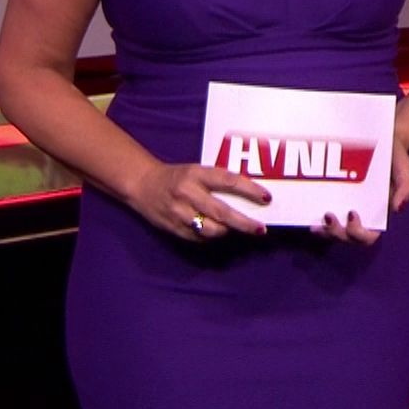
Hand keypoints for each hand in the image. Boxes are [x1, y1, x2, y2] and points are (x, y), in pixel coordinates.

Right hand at [129, 161, 269, 241]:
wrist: (142, 184)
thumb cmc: (177, 177)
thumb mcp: (196, 171)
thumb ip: (217, 181)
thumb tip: (248, 197)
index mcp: (195, 174)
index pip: (228, 181)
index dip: (249, 190)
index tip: (266, 197)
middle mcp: (187, 193)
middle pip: (221, 212)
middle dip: (244, 222)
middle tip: (260, 228)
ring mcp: (179, 213)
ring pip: (211, 229)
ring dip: (229, 231)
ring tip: (239, 229)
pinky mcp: (174, 229)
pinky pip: (200, 238)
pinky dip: (212, 236)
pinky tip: (218, 231)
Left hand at [311, 144, 408, 244]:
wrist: (383, 140)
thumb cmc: (394, 158)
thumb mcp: (404, 169)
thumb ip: (405, 188)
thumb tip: (397, 209)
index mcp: (377, 214)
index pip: (368, 237)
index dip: (358, 233)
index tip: (353, 213)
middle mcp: (361, 216)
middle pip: (347, 238)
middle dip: (336, 233)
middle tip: (328, 216)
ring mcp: (345, 209)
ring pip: (333, 232)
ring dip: (324, 231)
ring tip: (315, 224)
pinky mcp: (334, 199)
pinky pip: (324, 216)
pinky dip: (316, 219)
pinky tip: (308, 212)